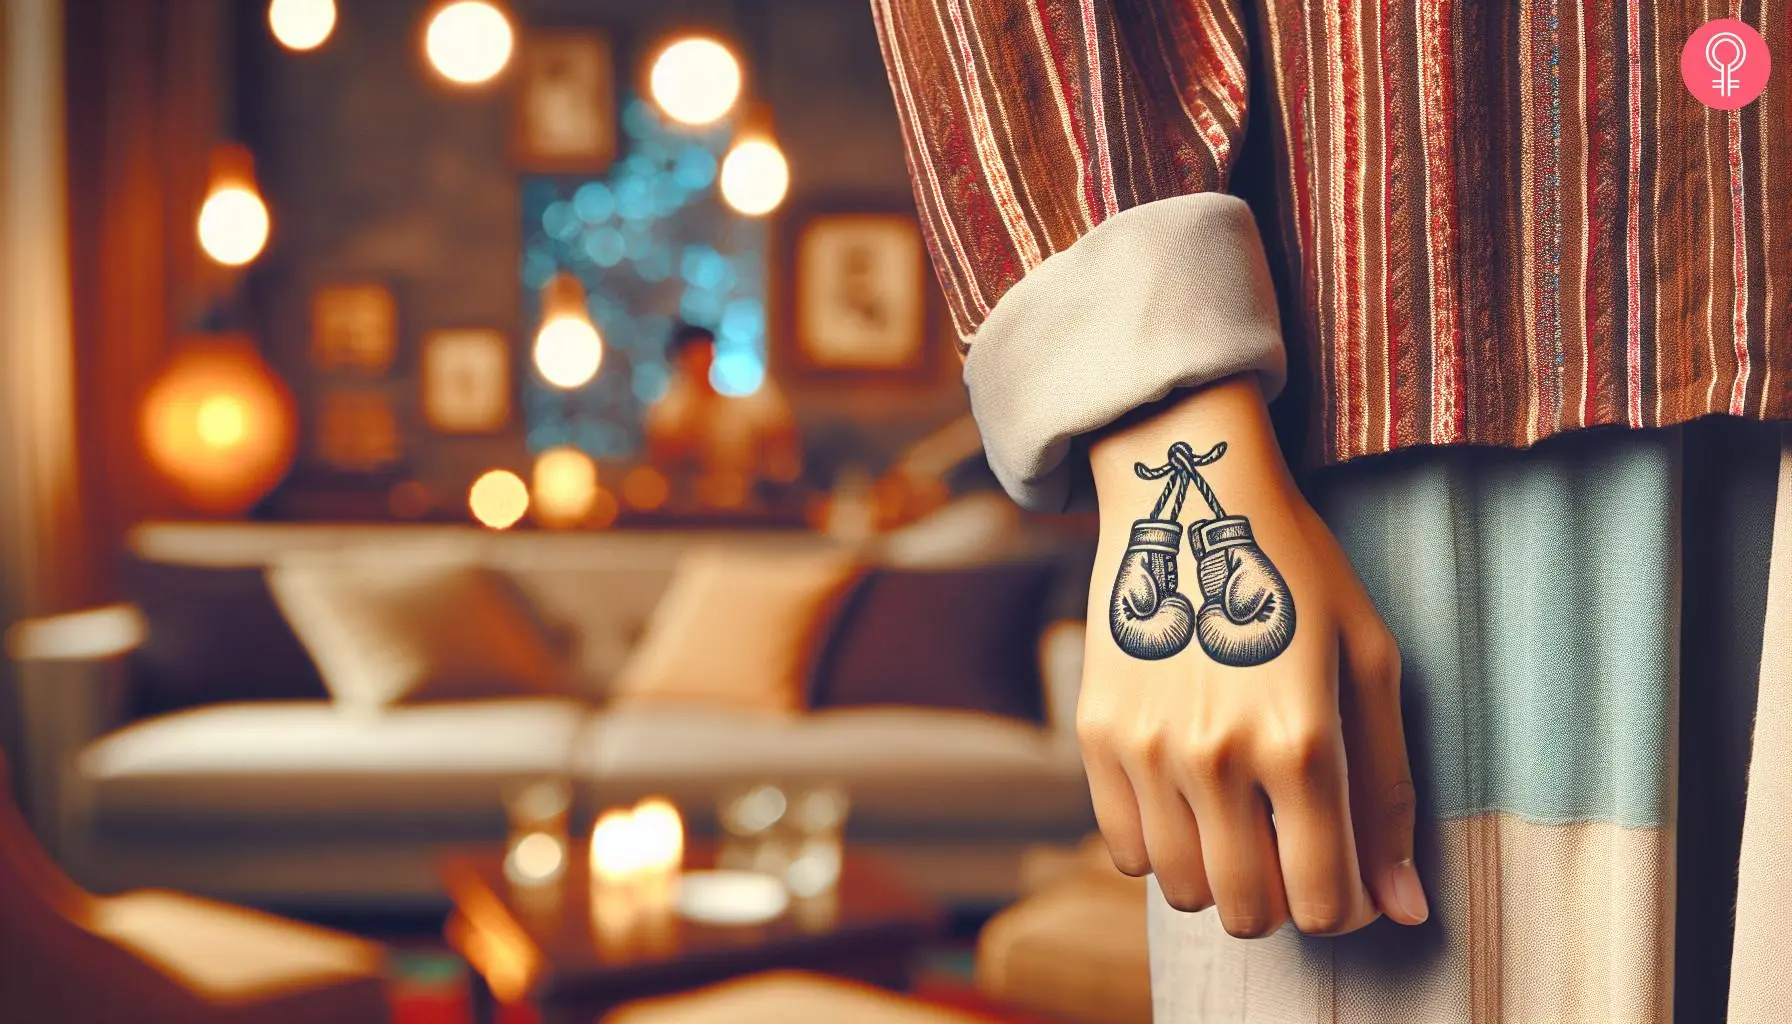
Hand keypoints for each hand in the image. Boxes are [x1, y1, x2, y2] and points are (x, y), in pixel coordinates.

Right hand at [1076, 376, 1427, 936]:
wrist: (1191, 496)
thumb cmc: (1298, 573)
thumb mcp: (1371, 665)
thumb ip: (1387, 793)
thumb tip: (1404, 908)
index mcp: (1300, 740)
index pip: (1320, 899)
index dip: (1341, 907)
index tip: (1345, 881)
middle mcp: (1216, 755)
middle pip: (1245, 908)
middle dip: (1280, 901)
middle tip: (1292, 853)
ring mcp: (1146, 747)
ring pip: (1179, 888)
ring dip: (1218, 878)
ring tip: (1239, 825)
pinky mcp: (1096, 733)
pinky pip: (1123, 847)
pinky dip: (1160, 847)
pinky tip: (1188, 800)